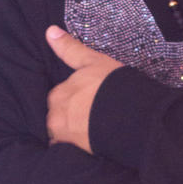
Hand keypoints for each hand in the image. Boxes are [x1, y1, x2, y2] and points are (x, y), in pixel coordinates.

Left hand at [45, 27, 122, 152]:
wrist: (132, 116)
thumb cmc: (113, 85)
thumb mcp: (93, 61)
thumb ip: (70, 49)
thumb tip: (49, 31)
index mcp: (57, 94)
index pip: (59, 96)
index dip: (73, 98)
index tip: (88, 99)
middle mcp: (55, 117)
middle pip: (58, 116)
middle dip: (70, 116)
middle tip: (92, 115)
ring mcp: (64, 137)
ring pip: (63, 133)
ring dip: (73, 132)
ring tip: (93, 130)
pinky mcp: (76, 152)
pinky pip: (70, 150)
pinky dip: (77, 146)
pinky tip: (92, 143)